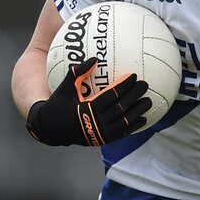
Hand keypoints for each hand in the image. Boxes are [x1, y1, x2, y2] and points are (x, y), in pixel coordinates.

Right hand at [26, 58, 151, 145]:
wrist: (51, 129)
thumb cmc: (59, 104)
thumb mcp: (65, 86)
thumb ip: (78, 72)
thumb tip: (94, 58)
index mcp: (88, 108)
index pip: (112, 95)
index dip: (124, 85)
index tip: (134, 76)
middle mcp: (96, 122)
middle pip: (121, 107)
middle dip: (135, 95)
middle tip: (145, 84)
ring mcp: (101, 133)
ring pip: (125, 122)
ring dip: (138, 111)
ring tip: (148, 100)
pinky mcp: (103, 140)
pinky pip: (122, 133)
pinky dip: (133, 127)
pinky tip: (142, 119)